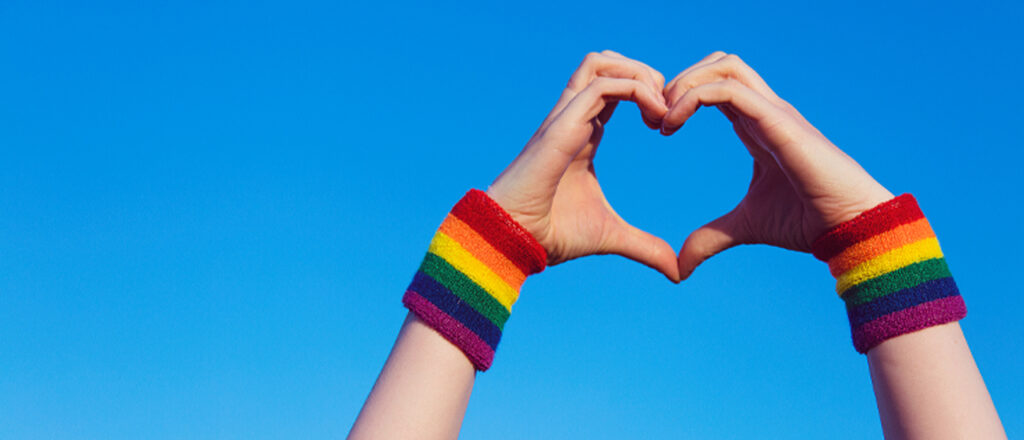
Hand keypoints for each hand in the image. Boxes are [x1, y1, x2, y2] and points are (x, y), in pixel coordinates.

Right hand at [487, 51, 680, 281]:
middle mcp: (572, 119)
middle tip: (667, 110)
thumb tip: (677, 271)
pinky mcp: (562, 125)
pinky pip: (602, 85)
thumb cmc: (550, 235)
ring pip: (601, 62)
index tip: (667, 126)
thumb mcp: (611, 237)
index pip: (613, 88)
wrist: (512, 239)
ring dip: (639, 74)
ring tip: (661, 108)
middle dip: (645, 73)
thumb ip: (644, 247)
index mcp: (583, 134)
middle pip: (606, 63)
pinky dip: (635, 90)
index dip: (646, 94)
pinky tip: (654, 119)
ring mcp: (564, 118)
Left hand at [660, 52, 894, 279]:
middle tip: (656, 116)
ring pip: (725, 66)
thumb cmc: (808, 222)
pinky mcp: (778, 121)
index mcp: (757, 126)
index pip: (717, 87)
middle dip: (680, 79)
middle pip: (720, 64)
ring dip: (685, 82)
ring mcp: (774, 112)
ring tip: (664, 118)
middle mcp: (766, 111)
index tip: (659, 128)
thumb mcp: (745, 228)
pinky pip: (728, 90)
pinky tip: (673, 125)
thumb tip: (680, 267)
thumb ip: (710, 238)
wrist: (848, 228)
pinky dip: (694, 97)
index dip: (682, 97)